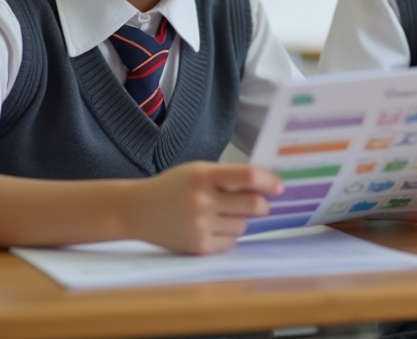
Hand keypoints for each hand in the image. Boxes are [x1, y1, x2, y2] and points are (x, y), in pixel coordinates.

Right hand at [132, 161, 282, 253]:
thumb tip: (265, 185)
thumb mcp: (197, 171)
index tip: (279, 186)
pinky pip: (230, 242)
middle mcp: (202, 200)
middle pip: (253, 205)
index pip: (247, 176)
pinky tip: (210, 227)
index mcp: (203, 175)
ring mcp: (200, 225)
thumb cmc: (173, 187)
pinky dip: (227, 235)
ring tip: (220, 214)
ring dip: (240, 220)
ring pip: (243, 225)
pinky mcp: (199, 246)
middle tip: (259, 204)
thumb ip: (228, 176)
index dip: (269, 181)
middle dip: (262, 205)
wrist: (137, 210)